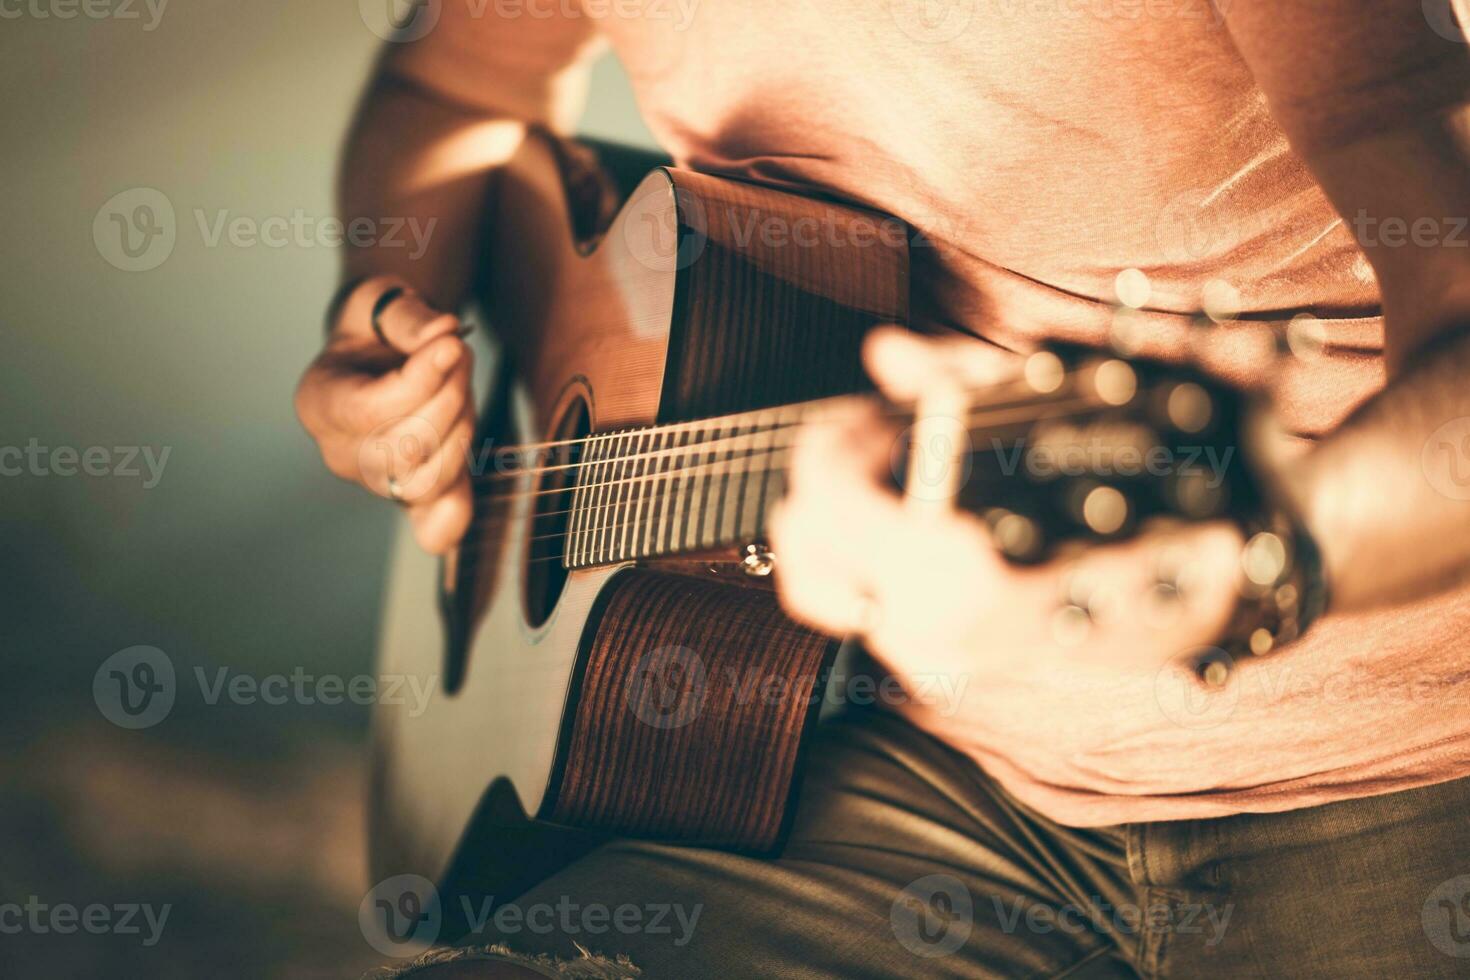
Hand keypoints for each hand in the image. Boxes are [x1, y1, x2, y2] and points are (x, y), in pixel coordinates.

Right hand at [295, 278, 475, 553]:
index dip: (420, 381)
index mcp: (319, 402)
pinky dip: (450, 518)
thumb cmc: (378, 327)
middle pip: (404, 448)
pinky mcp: (411, 496)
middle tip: (461, 351)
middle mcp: (340, 451)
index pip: (370, 410)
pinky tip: (460, 506)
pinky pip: (431, 524)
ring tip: (462, 384)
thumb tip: (442, 332)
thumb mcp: (381, 302)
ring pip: (428, 477)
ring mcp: (375, 481)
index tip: (453, 344)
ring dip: (463, 427)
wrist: (383, 354)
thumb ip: (407, 315)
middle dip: (448, 398)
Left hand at [768, 327, 1245, 713]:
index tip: (869, 408)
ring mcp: (945, 666)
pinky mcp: (957, 673)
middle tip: (880, 429)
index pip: (825, 500)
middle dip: (832, 474)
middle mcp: (937, 640)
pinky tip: (932, 513)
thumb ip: (960, 380)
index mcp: (958, 579)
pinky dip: (878, 554)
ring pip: (826, 585)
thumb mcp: (1072, 404)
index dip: (834, 436)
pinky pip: (873, 608)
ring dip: (847, 513)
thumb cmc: (1168, 480)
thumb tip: (883, 353)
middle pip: (803, 548)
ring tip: (908, 470)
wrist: (1251, 578)